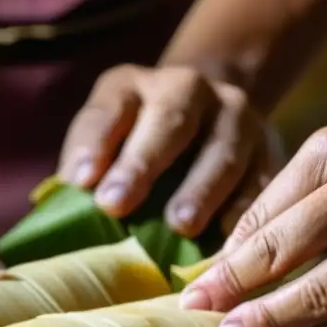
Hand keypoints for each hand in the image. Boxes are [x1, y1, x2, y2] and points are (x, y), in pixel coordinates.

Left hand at [58, 64, 273, 236]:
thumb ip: (83, 170)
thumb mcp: (103, 143)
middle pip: (169, 121)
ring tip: (180, 226)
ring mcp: (235, 115)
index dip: (95, 143)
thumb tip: (57, 217)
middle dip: (142, 163)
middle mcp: (188, 89)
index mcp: (132, 86)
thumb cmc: (134, 149)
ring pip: (222, 148)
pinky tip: (227, 239)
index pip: (109, 108)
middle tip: (118, 204)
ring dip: (200, 188)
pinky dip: (244, 209)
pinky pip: (260, 179)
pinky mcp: (269, 148)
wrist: (207, 115)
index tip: (82, 182)